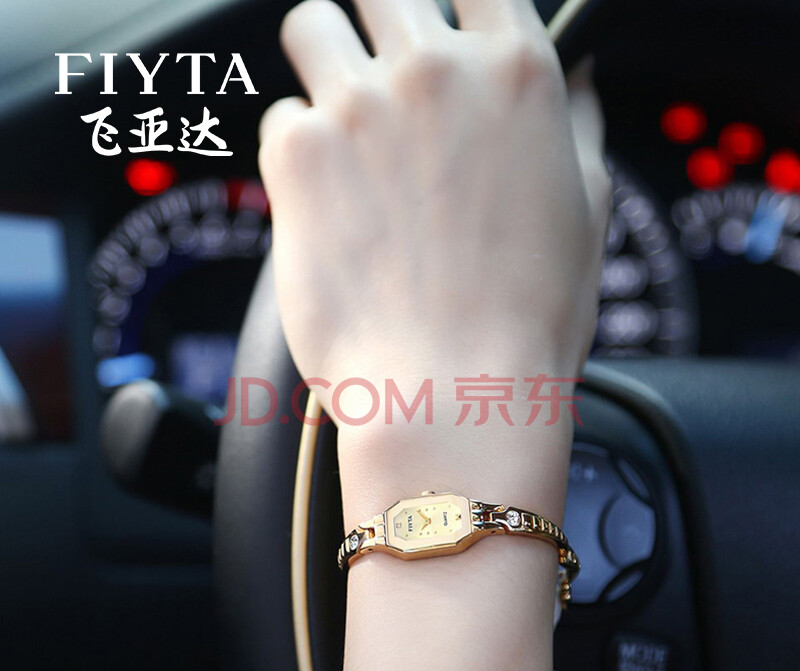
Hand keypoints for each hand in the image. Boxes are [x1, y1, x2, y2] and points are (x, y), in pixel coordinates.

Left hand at [259, 0, 610, 528]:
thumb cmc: (527, 319)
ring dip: (319, 65)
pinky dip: (295, 153)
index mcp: (517, 74)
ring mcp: (360, 106)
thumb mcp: (588, 209)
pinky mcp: (298, 154)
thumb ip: (576, 122)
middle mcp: (436, 71)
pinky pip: (278, 119)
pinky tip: (326, 206)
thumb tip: (578, 70)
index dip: (448, 8)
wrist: (454, 391)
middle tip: (376, 80)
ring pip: (308, 25)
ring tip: (338, 130)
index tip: (432, 37)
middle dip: (375, 24)